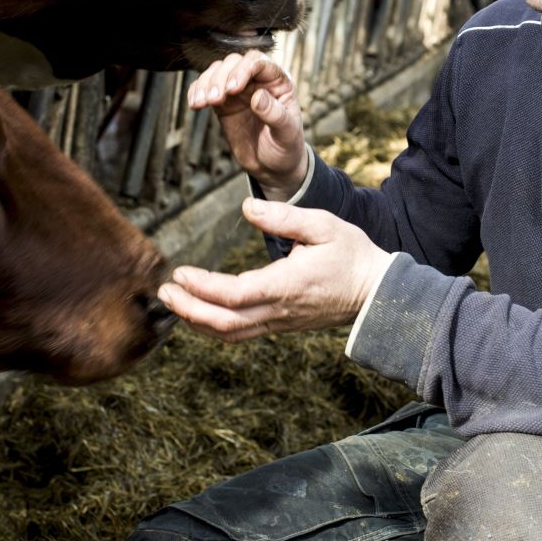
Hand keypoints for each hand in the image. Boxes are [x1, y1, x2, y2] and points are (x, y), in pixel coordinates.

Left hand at [158, 198, 393, 341]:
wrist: (376, 293)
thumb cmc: (352, 255)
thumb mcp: (324, 224)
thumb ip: (284, 217)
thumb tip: (246, 207)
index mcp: (287, 285)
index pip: (235, 295)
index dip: (202, 288)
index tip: (180, 273)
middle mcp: (279, 310)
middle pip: (224, 322)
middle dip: (188, 310)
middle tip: (164, 291)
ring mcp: (279, 322)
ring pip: (230, 333)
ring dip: (197, 320)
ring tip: (174, 301)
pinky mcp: (280, 325)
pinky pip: (241, 332)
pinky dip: (214, 325)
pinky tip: (200, 310)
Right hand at [187, 50, 306, 199]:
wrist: (273, 167)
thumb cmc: (286, 147)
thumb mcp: (287, 133)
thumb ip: (275, 115)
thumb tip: (258, 96)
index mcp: (278, 82)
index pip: (259, 62)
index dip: (244, 69)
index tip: (233, 88)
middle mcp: (257, 81)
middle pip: (234, 63)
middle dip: (221, 78)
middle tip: (215, 100)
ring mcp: (238, 90)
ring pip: (217, 72)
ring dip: (206, 84)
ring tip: (202, 103)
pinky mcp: (223, 103)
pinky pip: (205, 88)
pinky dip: (196, 92)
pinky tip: (195, 104)